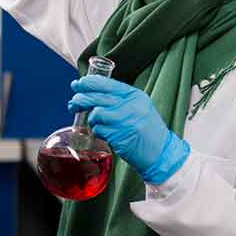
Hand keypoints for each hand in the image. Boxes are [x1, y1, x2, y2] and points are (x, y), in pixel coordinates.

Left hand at [68, 76, 190, 182]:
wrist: (161, 152)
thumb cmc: (148, 130)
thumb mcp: (140, 107)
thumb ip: (120, 99)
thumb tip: (94, 92)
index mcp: (135, 96)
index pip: (107, 84)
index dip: (89, 83)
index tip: (78, 84)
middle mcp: (130, 106)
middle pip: (97, 97)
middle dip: (81, 99)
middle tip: (73, 102)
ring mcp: (125, 121)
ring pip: (96, 114)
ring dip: (91, 119)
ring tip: (94, 122)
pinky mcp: (119, 136)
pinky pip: (99, 130)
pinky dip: (97, 131)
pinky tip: (103, 133)